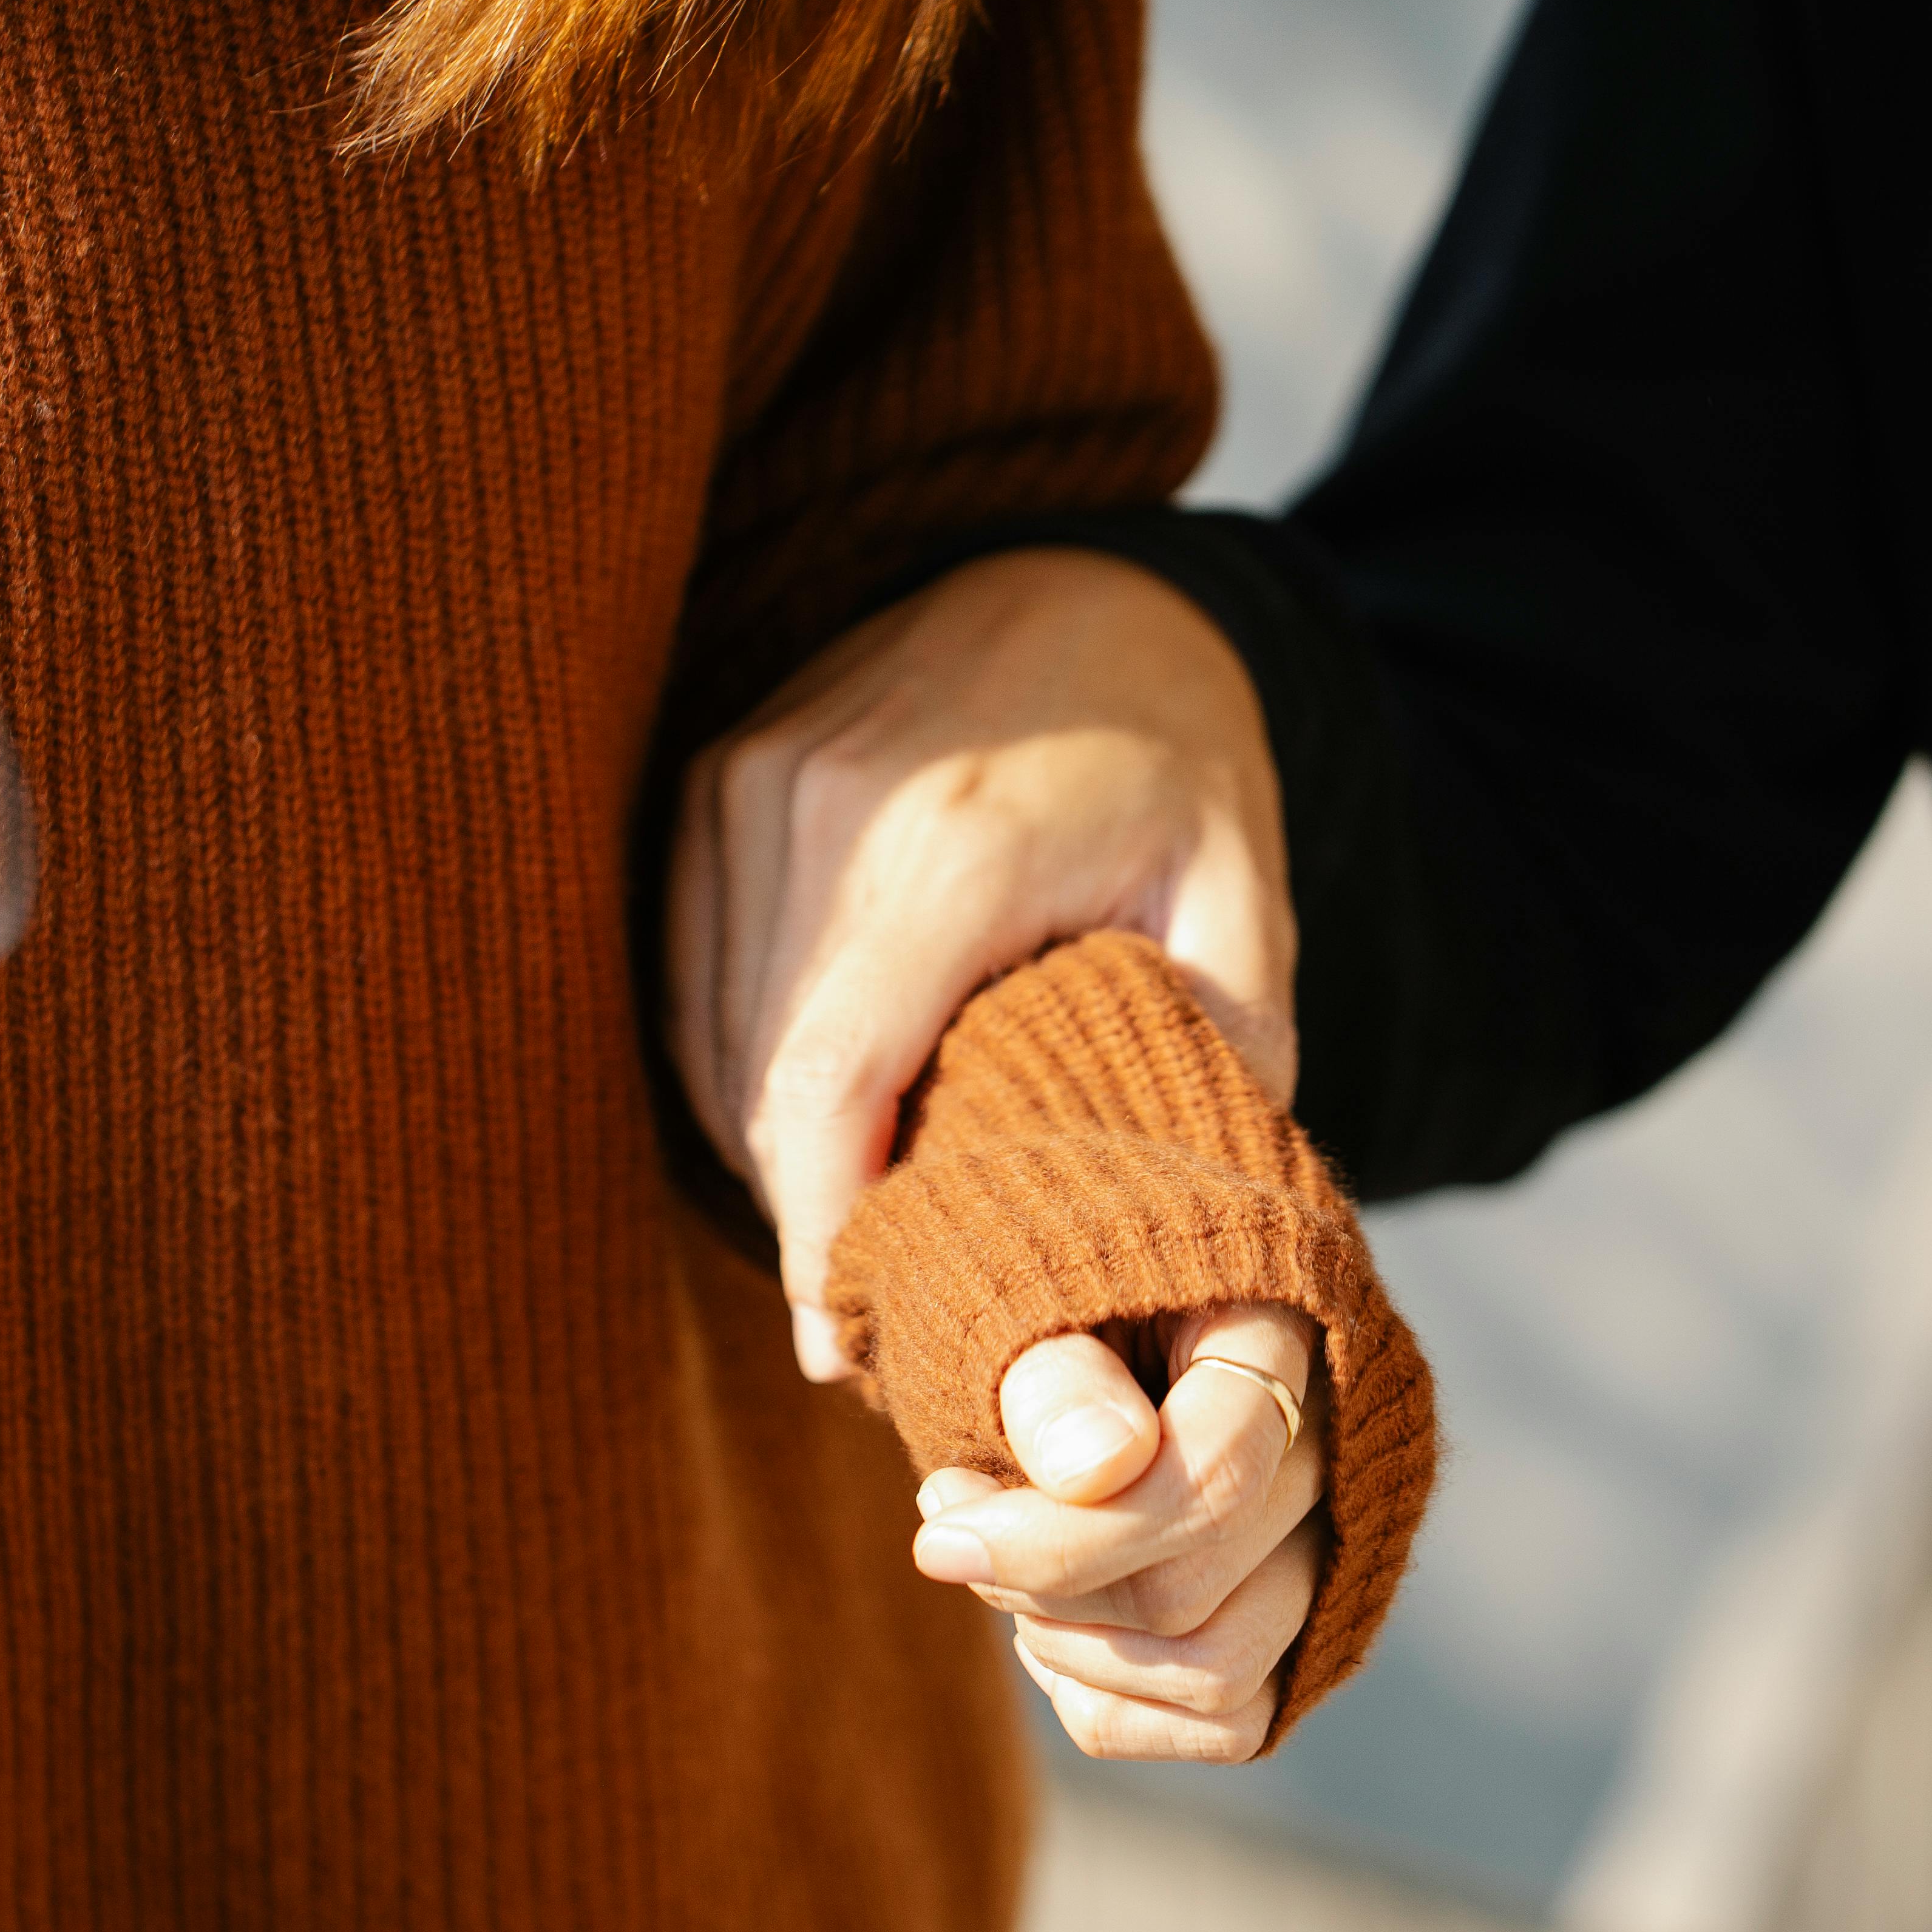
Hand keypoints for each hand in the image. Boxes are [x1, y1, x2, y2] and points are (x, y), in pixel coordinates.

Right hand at [666, 545, 1292, 1379]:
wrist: (1084, 584)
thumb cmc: (1171, 751)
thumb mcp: (1240, 888)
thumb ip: (1221, 1040)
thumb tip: (1167, 1195)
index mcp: (949, 843)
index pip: (823, 1086)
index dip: (818, 1236)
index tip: (836, 1347)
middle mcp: (814, 807)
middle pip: (755, 1081)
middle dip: (802, 1214)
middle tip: (868, 1311)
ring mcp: (743, 784)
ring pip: (708, 1039)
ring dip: (767, 1148)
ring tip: (852, 1226)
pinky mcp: (711, 783)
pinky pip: (691, 976)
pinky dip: (740, 1068)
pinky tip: (816, 1120)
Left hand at [918, 1301, 1325, 1761]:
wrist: (1063, 1308)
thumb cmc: (1040, 1284)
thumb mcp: (1024, 1289)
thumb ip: (1055, 1371)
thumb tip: (1100, 1469)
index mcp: (1283, 1332)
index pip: (1214, 1477)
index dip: (1062, 1537)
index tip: (937, 1529)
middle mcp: (1333, 1451)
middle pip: (1192, 1590)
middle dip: (1037, 1581)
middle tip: (947, 1523)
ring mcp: (1327, 1548)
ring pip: (1218, 1677)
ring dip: (1069, 1648)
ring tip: (996, 1572)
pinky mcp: (1295, 1630)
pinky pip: (1228, 1726)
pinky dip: (1110, 1703)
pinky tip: (1044, 1629)